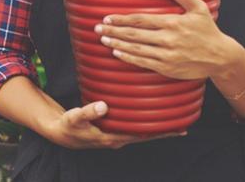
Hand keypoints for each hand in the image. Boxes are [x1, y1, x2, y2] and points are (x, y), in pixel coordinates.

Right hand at [44, 101, 184, 148]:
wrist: (60, 133)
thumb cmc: (69, 126)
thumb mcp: (75, 118)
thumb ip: (88, 112)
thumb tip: (104, 106)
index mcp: (113, 138)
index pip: (142, 136)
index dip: (160, 132)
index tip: (178, 129)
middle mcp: (118, 138)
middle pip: (146, 135)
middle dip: (164, 130)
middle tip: (184, 125)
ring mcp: (116, 135)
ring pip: (141, 130)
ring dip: (155, 126)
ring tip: (171, 118)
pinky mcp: (113, 129)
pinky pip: (132, 126)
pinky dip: (143, 121)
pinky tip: (148, 114)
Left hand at [94, 0, 234, 80]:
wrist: (220, 57)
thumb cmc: (208, 31)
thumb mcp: (198, 8)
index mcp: (172, 23)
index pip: (141, 19)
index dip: (122, 18)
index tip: (108, 17)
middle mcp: (167, 39)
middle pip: (134, 34)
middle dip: (114, 30)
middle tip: (98, 28)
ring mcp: (166, 55)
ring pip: (135, 49)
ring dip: (117, 44)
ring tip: (103, 39)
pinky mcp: (167, 67)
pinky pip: (143, 62)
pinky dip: (128, 57)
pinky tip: (117, 53)